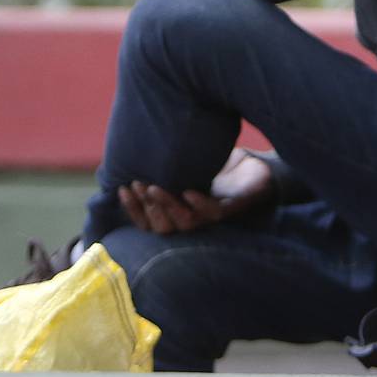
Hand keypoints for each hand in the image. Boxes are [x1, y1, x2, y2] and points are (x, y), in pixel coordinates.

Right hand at [116, 147, 275, 234]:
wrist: (254, 167)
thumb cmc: (216, 163)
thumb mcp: (183, 161)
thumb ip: (161, 162)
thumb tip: (126, 148)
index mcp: (177, 211)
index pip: (148, 221)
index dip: (133, 209)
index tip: (122, 188)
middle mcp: (192, 217)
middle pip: (163, 228)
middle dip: (147, 208)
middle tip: (138, 184)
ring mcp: (211, 215)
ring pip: (185, 223)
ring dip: (167, 207)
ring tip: (154, 188)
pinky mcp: (232, 208)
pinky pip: (213, 213)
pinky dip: (199, 204)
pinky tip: (188, 192)